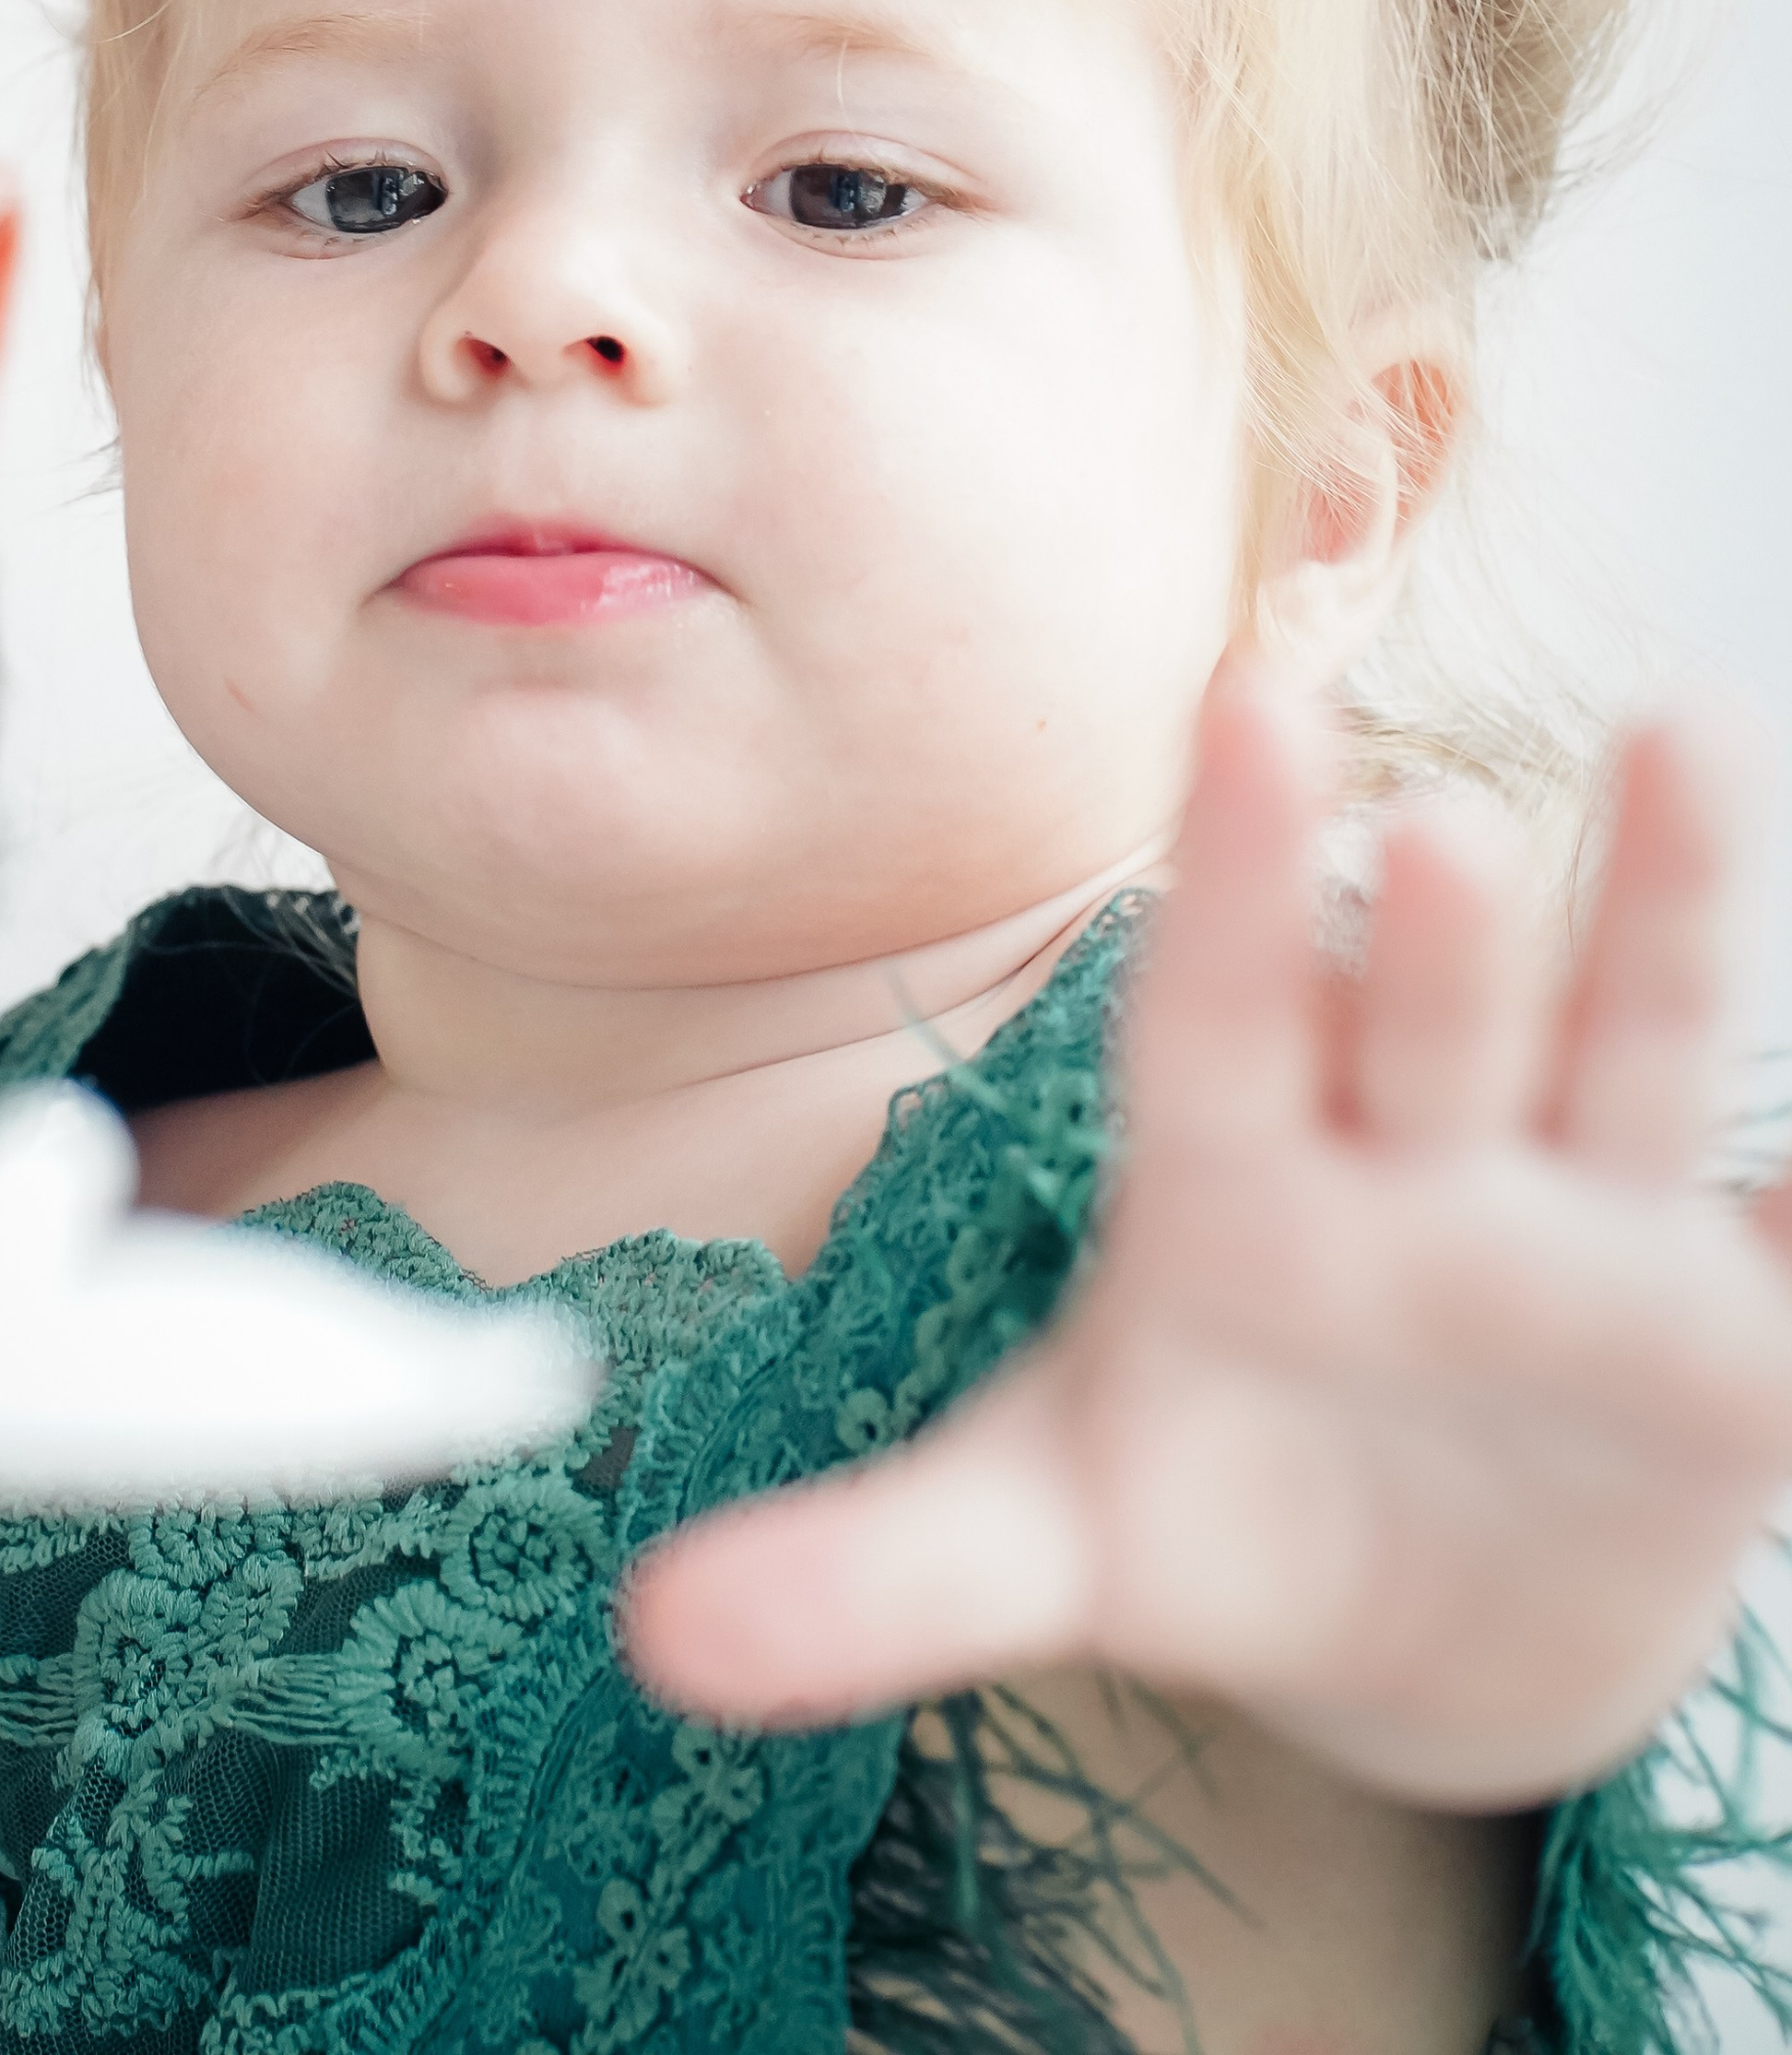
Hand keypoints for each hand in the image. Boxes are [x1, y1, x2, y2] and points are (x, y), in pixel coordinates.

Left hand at [623, 666, 1791, 1806]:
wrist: (1418, 1608)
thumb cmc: (1213, 1502)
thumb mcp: (1054, 1534)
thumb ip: (877, 1572)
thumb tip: (656, 1637)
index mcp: (1239, 1182)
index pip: (1221, 1007)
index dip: (1233, 869)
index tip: (1242, 703)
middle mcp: (1415, 1164)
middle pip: (1426, 1022)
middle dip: (1434, 936)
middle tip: (1434, 821)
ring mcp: (1588, 1241)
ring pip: (1631, 1056)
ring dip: (1668, 909)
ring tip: (1693, 730)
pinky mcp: (1734, 1350)